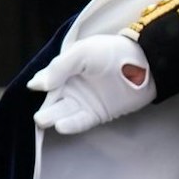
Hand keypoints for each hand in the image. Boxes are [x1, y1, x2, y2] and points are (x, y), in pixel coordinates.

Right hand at [27, 33, 154, 134]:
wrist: (145, 64)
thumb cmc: (112, 52)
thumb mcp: (83, 52)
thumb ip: (60, 67)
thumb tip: (36, 85)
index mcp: (67, 69)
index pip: (48, 79)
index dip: (41, 83)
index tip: (33, 88)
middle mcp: (73, 86)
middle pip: (53, 99)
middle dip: (45, 108)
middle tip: (38, 117)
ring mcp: (84, 101)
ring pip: (63, 112)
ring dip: (53, 117)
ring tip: (43, 120)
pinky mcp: (96, 114)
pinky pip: (80, 121)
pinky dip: (71, 124)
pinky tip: (61, 126)